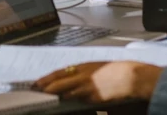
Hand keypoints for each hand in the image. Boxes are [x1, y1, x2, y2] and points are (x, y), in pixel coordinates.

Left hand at [34, 61, 162, 102]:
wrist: (132, 77)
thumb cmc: (117, 72)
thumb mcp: (98, 69)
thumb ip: (85, 75)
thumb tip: (72, 81)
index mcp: (84, 66)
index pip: (60, 71)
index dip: (48, 77)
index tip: (37, 81)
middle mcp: (83, 74)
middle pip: (59, 79)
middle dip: (46, 84)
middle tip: (34, 88)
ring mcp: (88, 84)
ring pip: (66, 89)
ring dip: (55, 92)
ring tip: (44, 95)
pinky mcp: (94, 94)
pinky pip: (78, 97)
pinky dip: (69, 98)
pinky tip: (63, 100)